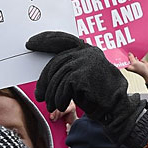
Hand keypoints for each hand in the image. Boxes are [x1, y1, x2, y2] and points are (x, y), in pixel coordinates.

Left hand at [26, 31, 141, 140]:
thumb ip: (70, 69)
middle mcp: (88, 51)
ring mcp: (86, 61)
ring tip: (53, 105)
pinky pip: (64, 86)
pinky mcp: (83, 74)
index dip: (46, 40)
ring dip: (53, 95)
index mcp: (88, 49)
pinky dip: (60, 98)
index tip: (31, 43)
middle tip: (40, 95)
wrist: (116, 108)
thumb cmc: (99, 95)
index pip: (63, 39)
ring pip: (58, 77)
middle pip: (56, 62)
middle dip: (45, 81)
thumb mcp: (84, 77)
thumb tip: (47, 74)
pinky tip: (63, 105)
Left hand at [125, 53, 147, 83]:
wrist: (147, 70)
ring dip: (131, 55)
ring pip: (131, 58)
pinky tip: (134, 52)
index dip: (122, 58)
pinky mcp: (137, 61)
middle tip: (125, 50)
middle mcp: (130, 65)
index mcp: (128, 67)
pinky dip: (135, 55)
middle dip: (127, 55)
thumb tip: (129, 53)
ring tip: (130, 50)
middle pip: (127, 59)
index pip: (123, 62)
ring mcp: (134, 63)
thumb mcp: (134, 62)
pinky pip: (135, 57)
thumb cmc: (140, 69)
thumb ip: (131, 57)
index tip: (121, 53)